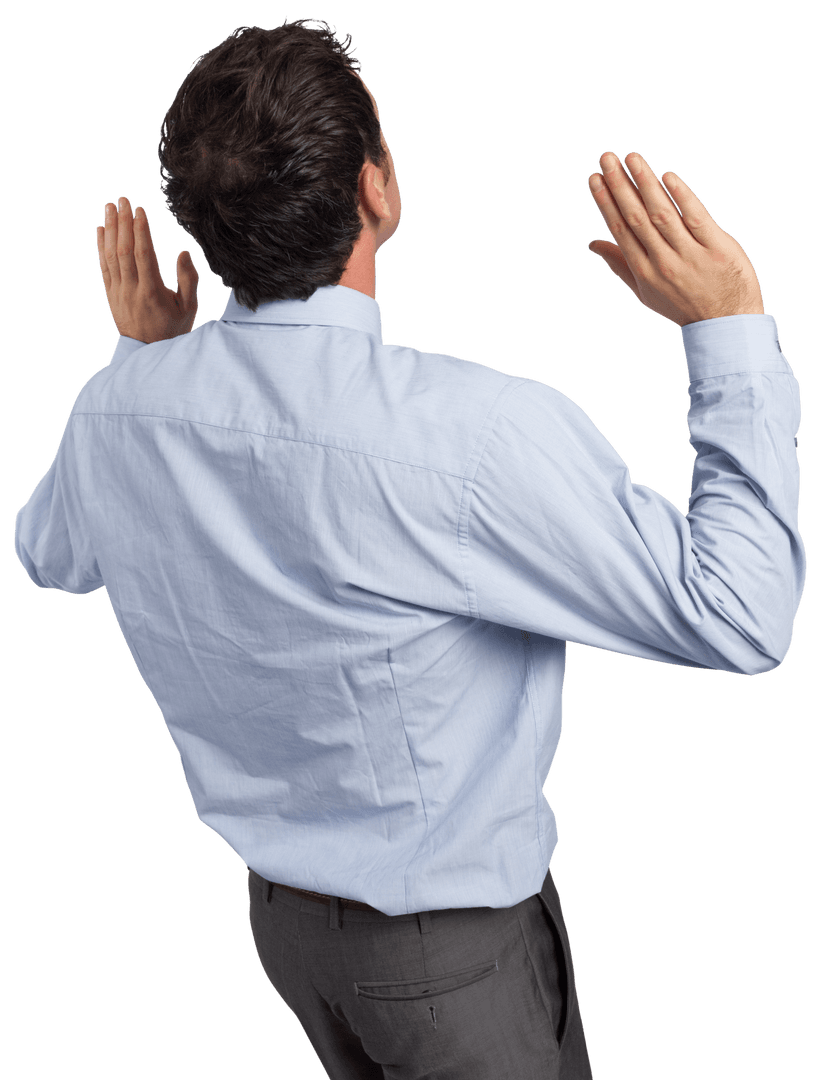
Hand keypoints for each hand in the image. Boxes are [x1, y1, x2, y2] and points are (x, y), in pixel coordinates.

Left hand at [96, 196, 198, 342]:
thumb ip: (188, 280)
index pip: (143, 254)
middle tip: (123, 200)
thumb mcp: (189, 307)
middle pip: (124, 250)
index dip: (140, 230)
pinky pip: (104, 267)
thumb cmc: (173, 328)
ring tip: (110, 207)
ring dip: (110, 230)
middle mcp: (132, 290)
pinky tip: (101, 230)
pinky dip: (101, 247)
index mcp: (152, 291)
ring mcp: (119, 292)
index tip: (139, 210)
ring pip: (111, 256)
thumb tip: (183, 253)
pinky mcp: (111, 294)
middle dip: (123, 222)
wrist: (149, 351)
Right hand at [587, 152, 763, 326]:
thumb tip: (592, 244)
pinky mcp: (717, 248)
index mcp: (644, 272)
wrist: (724, 322)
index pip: (621, 230)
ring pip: (663, 215)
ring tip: (632, 158)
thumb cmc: (681, 303)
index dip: (607, 203)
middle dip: (620, 186)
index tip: (596, 178)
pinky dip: (682, 197)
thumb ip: (619, 264)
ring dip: (646, 184)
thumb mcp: (644, 291)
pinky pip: (697, 219)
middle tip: (607, 157)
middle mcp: (664, 262)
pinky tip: (668, 177)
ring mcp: (691, 255)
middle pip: (637, 218)